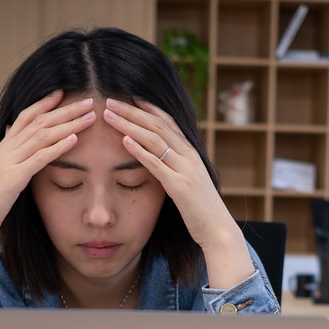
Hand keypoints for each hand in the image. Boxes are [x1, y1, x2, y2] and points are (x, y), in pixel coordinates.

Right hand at [0, 91, 95, 284]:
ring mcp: (9, 162)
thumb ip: (7, 157)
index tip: (62, 93)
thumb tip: (10, 138)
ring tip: (89, 117)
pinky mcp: (14, 178)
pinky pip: (39, 158)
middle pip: (39, 122)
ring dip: (69, 125)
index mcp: (3, 148)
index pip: (25, 117)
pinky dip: (58, 147)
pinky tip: (75, 140)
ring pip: (43, 136)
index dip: (44, 104)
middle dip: (66, 110)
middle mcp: (6, 150)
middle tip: (88, 101)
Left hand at [103, 98, 253, 289]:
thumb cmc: (201, 210)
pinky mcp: (180, 187)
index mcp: (191, 154)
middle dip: (132, 112)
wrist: (218, 230)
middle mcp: (189, 157)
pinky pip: (156, 164)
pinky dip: (140, 151)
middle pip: (158, 126)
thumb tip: (162, 160)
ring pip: (154, 140)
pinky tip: (124, 141)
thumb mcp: (189, 183)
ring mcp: (185, 170)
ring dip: (130, 125)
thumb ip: (177, 169)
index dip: (149, 108)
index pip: (168, 123)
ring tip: (109, 116)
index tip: (130, 97)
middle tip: (110, 100)